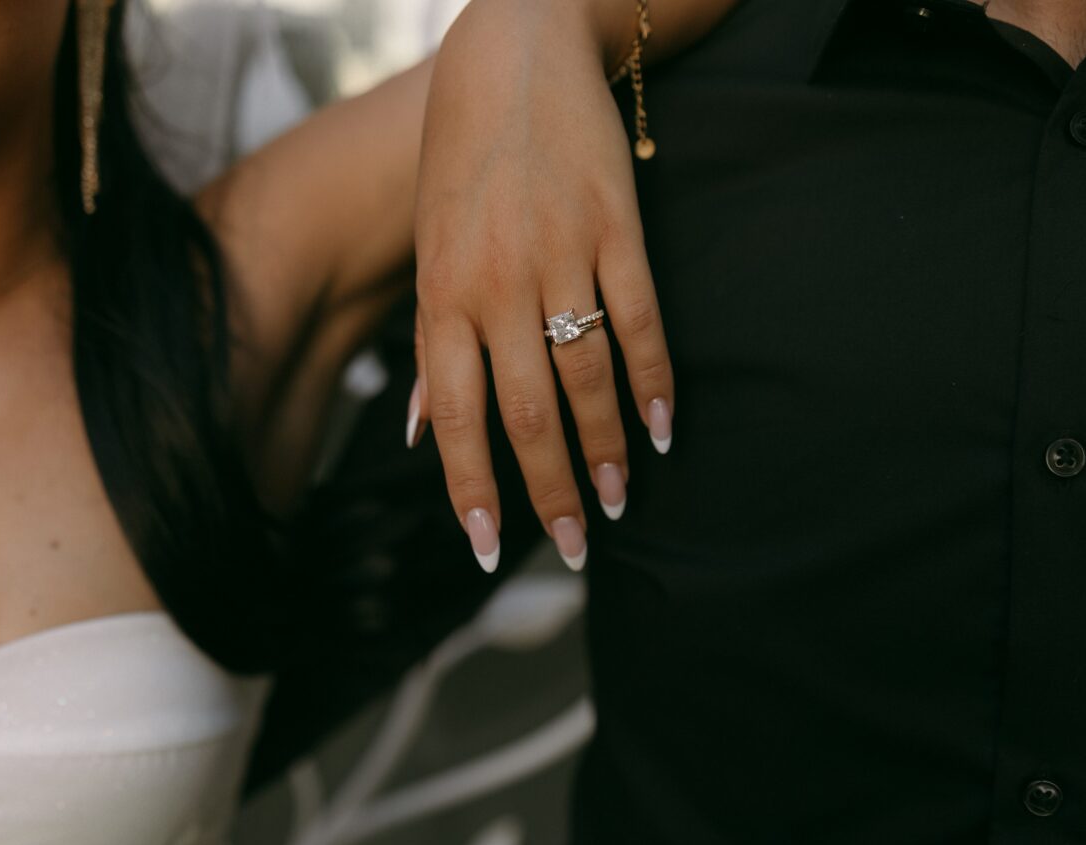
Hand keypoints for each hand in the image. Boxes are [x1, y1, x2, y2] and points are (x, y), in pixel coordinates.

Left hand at [412, 0, 673, 573]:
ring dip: (606, 448)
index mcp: (442, 295)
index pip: (456, 416)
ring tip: (620, 501)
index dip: (472, 488)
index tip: (486, 549)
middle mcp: (496, 284)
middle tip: (570, 548)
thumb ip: (434, 343)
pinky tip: (662, 429)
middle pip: (526, 413)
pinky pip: (640, 320)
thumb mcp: (427, 248)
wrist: (515, 53)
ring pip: (586, 377)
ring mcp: (560, 255)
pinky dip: (653, 381)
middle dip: (548, 491)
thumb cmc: (460, 159)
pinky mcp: (617, 228)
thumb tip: (423, 428)